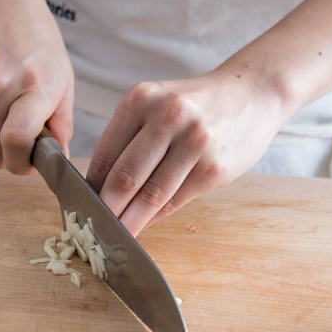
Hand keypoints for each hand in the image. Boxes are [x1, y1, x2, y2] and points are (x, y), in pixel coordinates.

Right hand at [0, 0, 73, 173]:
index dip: (24, 163)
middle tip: (24, 142)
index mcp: (33, 86)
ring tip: (10, 112)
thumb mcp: (63, 77)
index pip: (17, 142)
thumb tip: (60, 158)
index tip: (33, 159)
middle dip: (9, 159)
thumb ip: (62, 122)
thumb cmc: (37, 41)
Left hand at [86, 72, 289, 235]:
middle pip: (124, 177)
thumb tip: (98, 188)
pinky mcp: (215, 167)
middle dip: (105, 210)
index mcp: (141, 99)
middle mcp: (167, 116)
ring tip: (114, 237)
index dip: (88, 187)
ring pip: (150, 195)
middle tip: (91, 230)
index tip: (79, 207)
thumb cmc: (195, 105)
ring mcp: (195, 142)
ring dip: (129, 222)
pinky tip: (143, 225)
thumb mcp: (157, 105)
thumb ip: (129, 140)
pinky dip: (155, 217)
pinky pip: (175, 201)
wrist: (252, 93)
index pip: (105, 154)